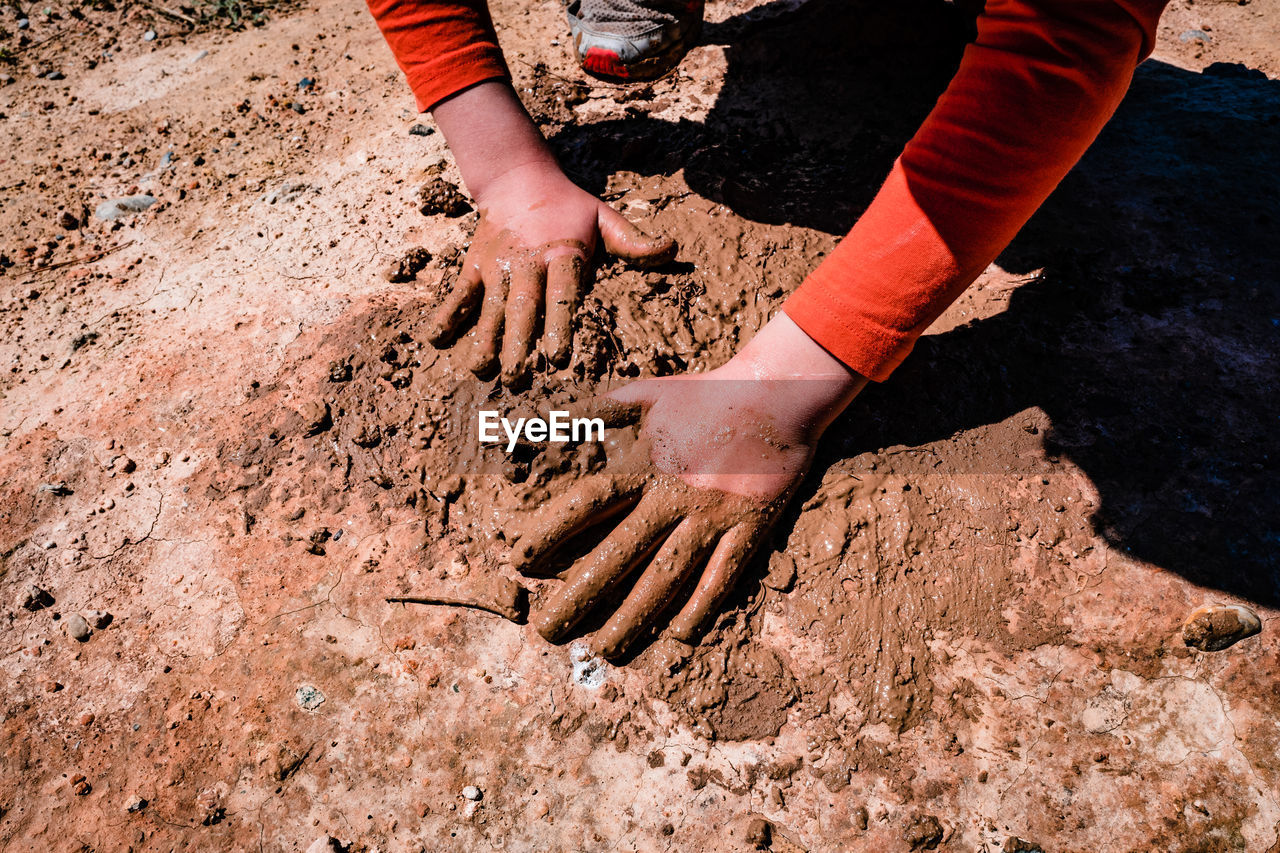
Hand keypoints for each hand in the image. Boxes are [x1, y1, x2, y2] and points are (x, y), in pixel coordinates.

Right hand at [427, 164, 674, 381]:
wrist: (517, 177)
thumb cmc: (570, 207)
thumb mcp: (605, 218)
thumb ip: (633, 242)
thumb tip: (672, 249)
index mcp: (563, 253)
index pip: (562, 294)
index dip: (559, 325)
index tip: (557, 356)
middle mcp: (528, 262)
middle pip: (523, 307)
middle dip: (519, 344)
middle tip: (518, 378)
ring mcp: (497, 265)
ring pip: (491, 307)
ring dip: (485, 339)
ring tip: (481, 370)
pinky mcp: (474, 266)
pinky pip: (459, 293)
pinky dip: (447, 315)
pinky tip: (435, 340)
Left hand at [511, 314, 867, 656]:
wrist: (780, 392)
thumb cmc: (709, 393)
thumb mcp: (648, 393)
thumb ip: (602, 411)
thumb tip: (550, 417)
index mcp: (646, 464)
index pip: (589, 502)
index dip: (551, 531)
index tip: (519, 561)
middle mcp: (674, 496)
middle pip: (620, 553)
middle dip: (581, 594)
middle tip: (549, 630)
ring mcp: (713, 516)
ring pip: (667, 576)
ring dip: (634, 617)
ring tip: (603, 650)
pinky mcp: (749, 527)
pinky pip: (722, 576)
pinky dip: (701, 606)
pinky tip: (678, 635)